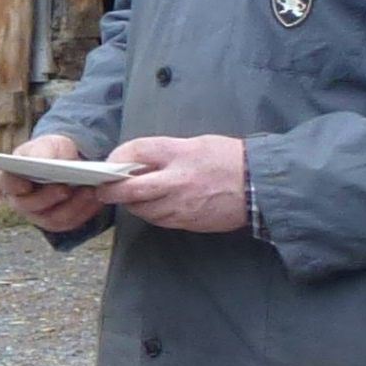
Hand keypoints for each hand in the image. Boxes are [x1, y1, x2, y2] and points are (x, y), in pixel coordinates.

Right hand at [0, 133, 108, 232]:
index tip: (26, 185)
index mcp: (11, 178)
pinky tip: (95, 199)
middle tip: (65, 188)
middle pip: (30, 206)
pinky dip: (84, 211)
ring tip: (88, 191)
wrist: (66, 162)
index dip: (14, 186)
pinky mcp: (57, 222)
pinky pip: (70, 222)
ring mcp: (38, 215)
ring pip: (52, 218)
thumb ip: (41, 151)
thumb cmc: (51, 152)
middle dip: (49, 198)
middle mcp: (21, 201)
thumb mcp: (46, 144)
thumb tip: (41, 161)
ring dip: (72, 206)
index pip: (7, 183)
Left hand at [106, 133, 248, 234]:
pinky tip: (157, 204)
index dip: (117, 157)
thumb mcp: (195, 144)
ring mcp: (181, 205)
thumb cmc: (229, 159)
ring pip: (142, 210)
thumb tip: (134, 160)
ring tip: (135, 195)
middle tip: (104, 189)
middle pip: (129, 190)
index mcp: (179, 153)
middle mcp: (177, 181)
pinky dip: (151, 213)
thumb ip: (164, 152)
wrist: (260, 185)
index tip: (110, 163)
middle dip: (111, 191)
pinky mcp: (187, 222)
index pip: (135, 152)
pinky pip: (159, 220)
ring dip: (133, 204)